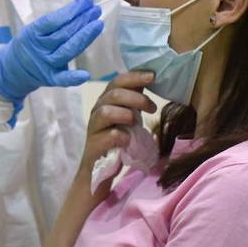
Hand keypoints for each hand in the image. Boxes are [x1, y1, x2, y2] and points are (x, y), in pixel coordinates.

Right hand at [0, 0, 103, 102]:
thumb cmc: (30, 44)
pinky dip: (73, 78)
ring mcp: (45, 65)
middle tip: (96, 10)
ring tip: (98, 23)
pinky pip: (62, 79)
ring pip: (68, 50)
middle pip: (64, 34)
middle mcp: (39, 49)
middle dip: (82, 20)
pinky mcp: (51, 79)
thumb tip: (80, 9)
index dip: (71, 11)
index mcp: (32, 33)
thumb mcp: (34, 29)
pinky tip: (85, 75)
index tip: (86, 1)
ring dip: (85, 37)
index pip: (54, 21)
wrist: (12, 68)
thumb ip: (54, 23)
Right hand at [76, 71, 157, 195]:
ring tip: (136, 121)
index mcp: (107, 101)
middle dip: (135, 97)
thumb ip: (135, 99)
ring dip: (124, 113)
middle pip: (113, 94)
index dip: (134, 76)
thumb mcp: (129, 116)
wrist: (100, 170)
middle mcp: (98, 111)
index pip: (117, 81)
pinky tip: (127, 140)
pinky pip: (105, 137)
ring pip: (104, 112)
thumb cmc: (117, 140)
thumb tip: (152, 78)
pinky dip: (118, 136)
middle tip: (152, 108)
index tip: (153, 76)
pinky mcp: (94, 147)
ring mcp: (94, 129)